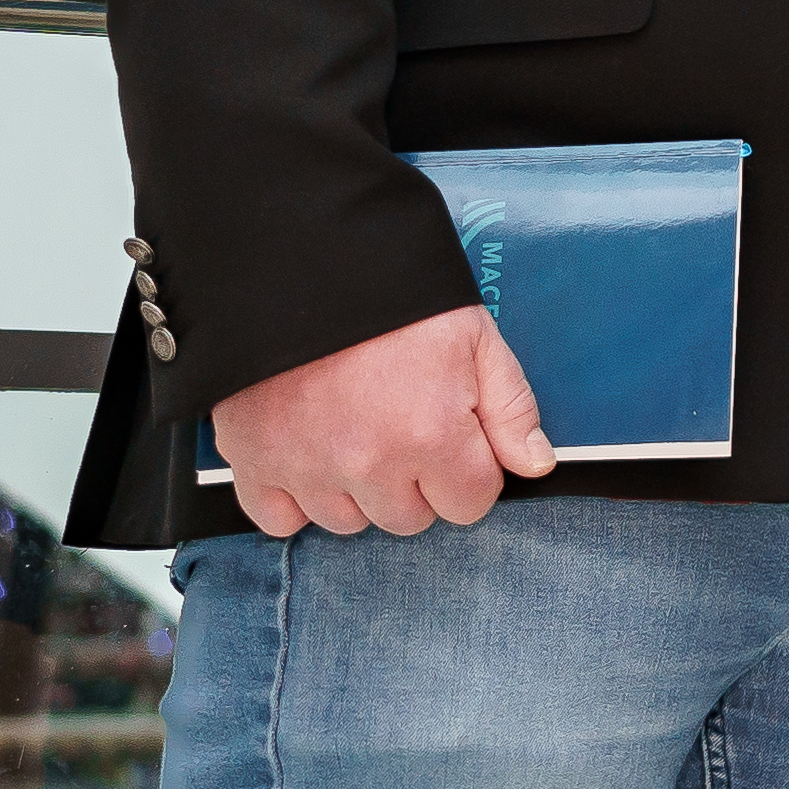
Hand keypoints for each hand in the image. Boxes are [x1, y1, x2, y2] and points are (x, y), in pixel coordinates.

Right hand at [206, 302, 556, 538]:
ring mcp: (307, 470)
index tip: (456, 438)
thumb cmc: (396, 300)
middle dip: (417, 481)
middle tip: (403, 426)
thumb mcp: (475, 338)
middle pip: (409, 518)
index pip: (470, 504)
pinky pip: (281, 521)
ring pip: (348, 522)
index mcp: (432, 436)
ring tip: (354, 431)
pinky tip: (309, 456)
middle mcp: (369, 466)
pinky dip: (295, 499)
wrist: (301, 266)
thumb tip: (535, 464)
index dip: (470, 471)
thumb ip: (511, 409)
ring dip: (357, 491)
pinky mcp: (253, 465)